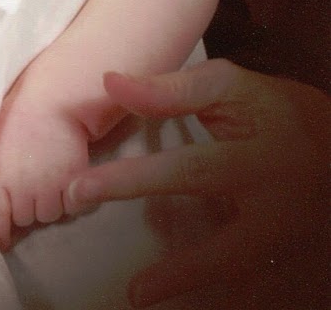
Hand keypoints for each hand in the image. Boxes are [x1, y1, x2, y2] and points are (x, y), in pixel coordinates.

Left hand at [0, 90, 90, 249]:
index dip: (0, 231)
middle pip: (26, 219)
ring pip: (52, 215)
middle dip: (30, 208)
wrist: (52, 101)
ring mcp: (49, 187)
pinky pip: (74, 206)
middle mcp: (22, 187)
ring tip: (51, 176)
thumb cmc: (21, 119)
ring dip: (52, 203)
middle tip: (34, 185)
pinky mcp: (74, 184)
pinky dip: (74, 198)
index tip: (3, 242)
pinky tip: (68, 177)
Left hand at [67, 59, 330, 306]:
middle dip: (167, 247)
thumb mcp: (228, 87)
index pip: (189, 170)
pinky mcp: (288, 261)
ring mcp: (285, 240)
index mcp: (258, 156)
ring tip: (140, 297)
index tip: (82, 185)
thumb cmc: (272, 111)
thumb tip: (110, 84)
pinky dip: (227, 296)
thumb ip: (170, 90)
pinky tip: (182, 302)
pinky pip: (255, 285)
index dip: (134, 179)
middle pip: (222, 236)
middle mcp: (275, 205)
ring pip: (241, 271)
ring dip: (190, 284)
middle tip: (111, 252)